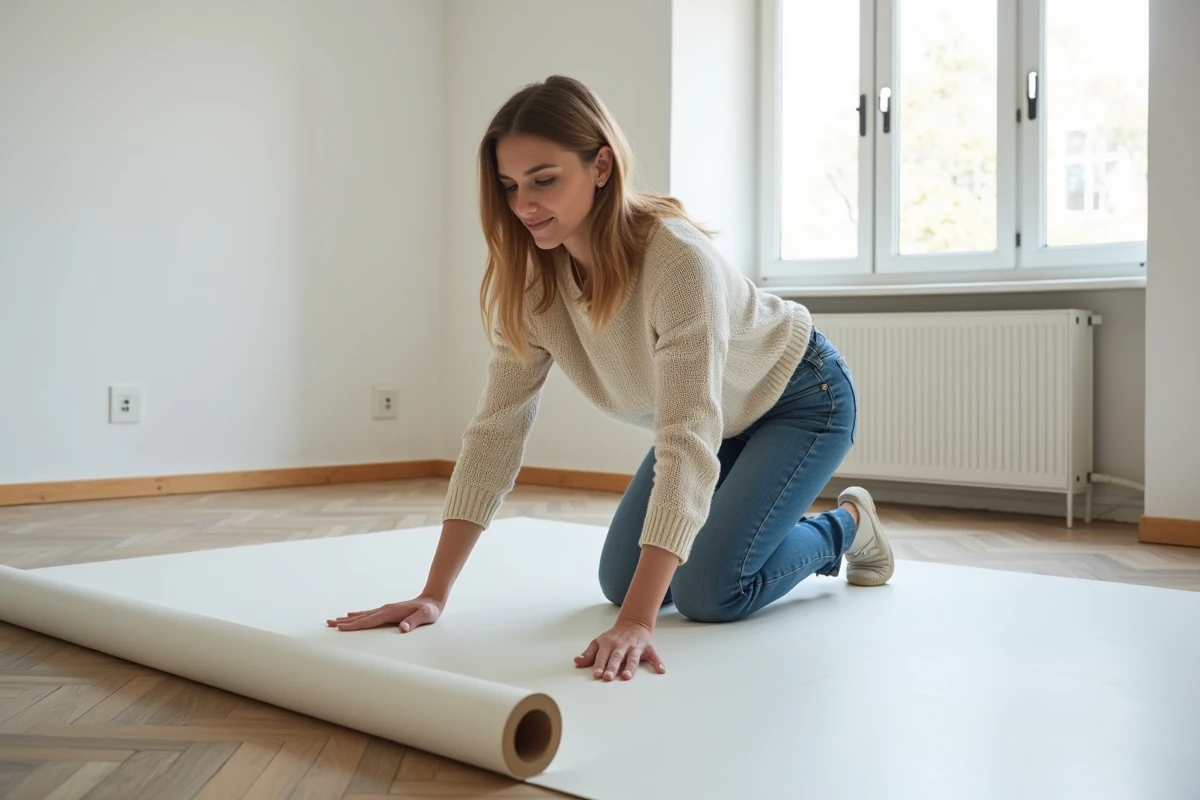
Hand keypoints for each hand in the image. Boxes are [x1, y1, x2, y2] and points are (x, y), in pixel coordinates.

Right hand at [326, 596, 442, 632]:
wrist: (433, 599)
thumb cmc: (430, 610)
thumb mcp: (425, 616)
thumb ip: (414, 622)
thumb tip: (402, 628)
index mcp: (391, 612)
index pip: (369, 620)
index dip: (354, 625)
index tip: (340, 628)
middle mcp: (385, 609)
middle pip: (360, 617)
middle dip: (344, 621)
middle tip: (327, 623)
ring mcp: (385, 609)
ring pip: (362, 615)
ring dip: (347, 618)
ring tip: (333, 620)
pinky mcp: (387, 611)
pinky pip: (368, 614)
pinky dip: (357, 616)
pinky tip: (351, 616)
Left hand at [574, 620, 665, 680]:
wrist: (633, 622)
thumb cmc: (614, 637)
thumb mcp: (599, 642)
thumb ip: (589, 654)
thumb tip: (576, 662)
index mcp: (608, 644)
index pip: (603, 656)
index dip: (599, 665)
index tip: (596, 674)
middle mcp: (622, 645)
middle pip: (616, 657)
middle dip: (612, 667)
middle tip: (608, 678)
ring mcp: (635, 647)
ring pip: (632, 658)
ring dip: (630, 667)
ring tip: (626, 676)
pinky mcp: (648, 648)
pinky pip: (654, 656)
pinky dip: (658, 662)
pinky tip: (661, 670)